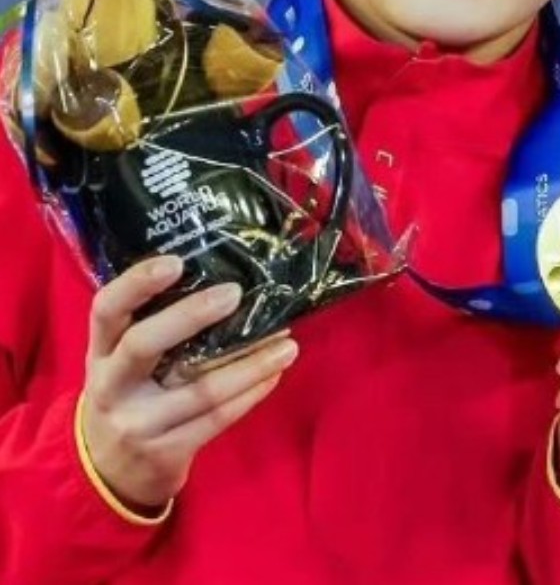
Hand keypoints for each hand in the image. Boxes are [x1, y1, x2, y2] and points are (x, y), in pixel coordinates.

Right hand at [79, 256, 297, 511]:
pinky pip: (216, 419)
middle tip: (236, 293)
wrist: (108, 469)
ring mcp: (137, 422)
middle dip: (191, 316)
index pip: (106, 310)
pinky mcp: (165, 451)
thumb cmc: (129, 393)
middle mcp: (111, 385)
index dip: (136, 283)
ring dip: (250, 364)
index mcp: (101, 352)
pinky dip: (251, 394)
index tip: (176, 261)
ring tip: (288, 343)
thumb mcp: (122, 361)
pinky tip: (274, 374)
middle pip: (143, 344)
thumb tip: (225, 278)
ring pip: (198, 389)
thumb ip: (154, 326)